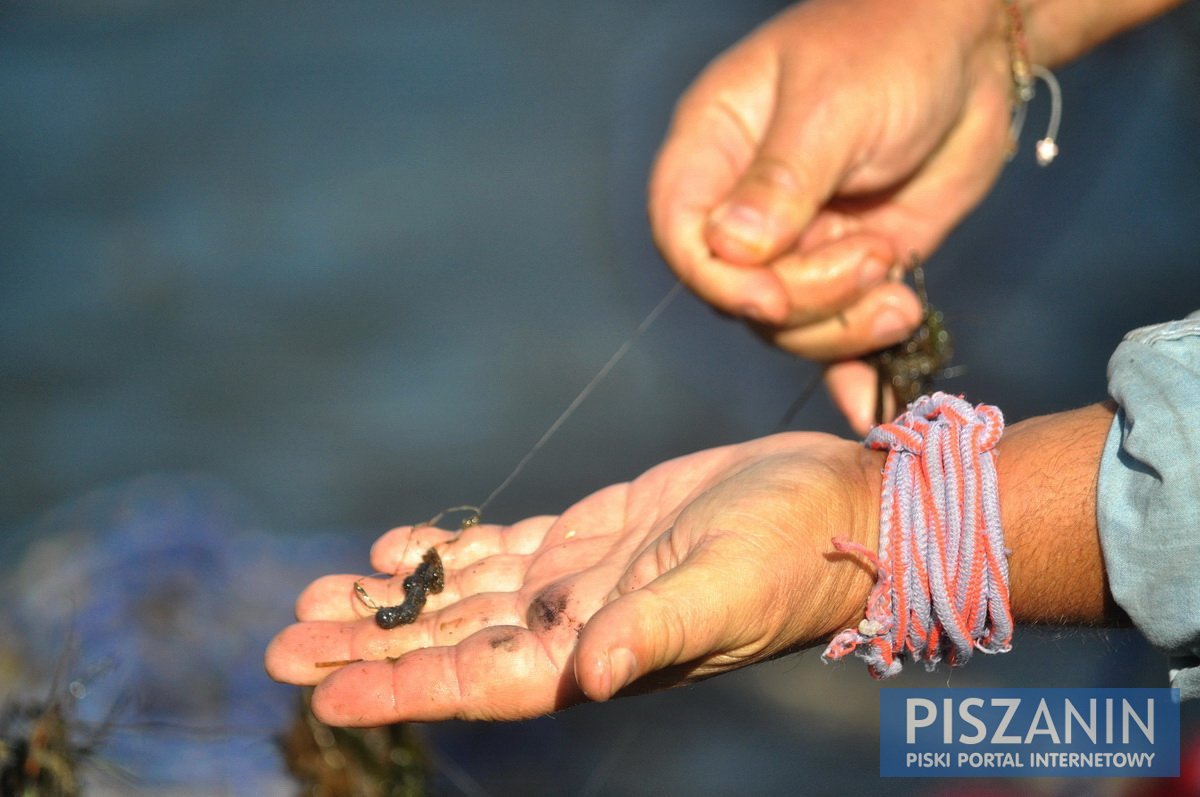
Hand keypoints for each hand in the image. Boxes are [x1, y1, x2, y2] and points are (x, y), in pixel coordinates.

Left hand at [265, 433, 880, 724]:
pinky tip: (401, 546)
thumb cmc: (795, 552)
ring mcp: (581, 580)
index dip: (398, 685)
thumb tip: (597, 674)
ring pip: (465, 596)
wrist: (834, 506)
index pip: (477, 678)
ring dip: (394, 599)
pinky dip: (449, 550)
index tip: (321, 689)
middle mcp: (577, 626)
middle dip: (369, 645)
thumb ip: (658, 629)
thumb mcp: (728, 586)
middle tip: (281, 643)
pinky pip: (503, 551)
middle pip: (450, 643)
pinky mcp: (595, 536)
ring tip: (319, 593)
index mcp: (598, 652)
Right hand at [649, 0, 1013, 431]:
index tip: (772, 297)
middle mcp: (747, 207)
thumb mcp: (831, 106)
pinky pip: (840, 336)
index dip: (718, 280)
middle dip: (806, 297)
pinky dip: (855, 372)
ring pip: (791, 326)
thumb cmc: (891, 46)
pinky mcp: (851, 270)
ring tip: (898, 289)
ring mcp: (800, 244)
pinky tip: (870, 408)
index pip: (682, 236)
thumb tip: (730, 252)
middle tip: (871, 259)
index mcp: (714, 151)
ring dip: (845, 326)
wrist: (974, 51)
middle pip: (741, 295)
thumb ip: (781, 183)